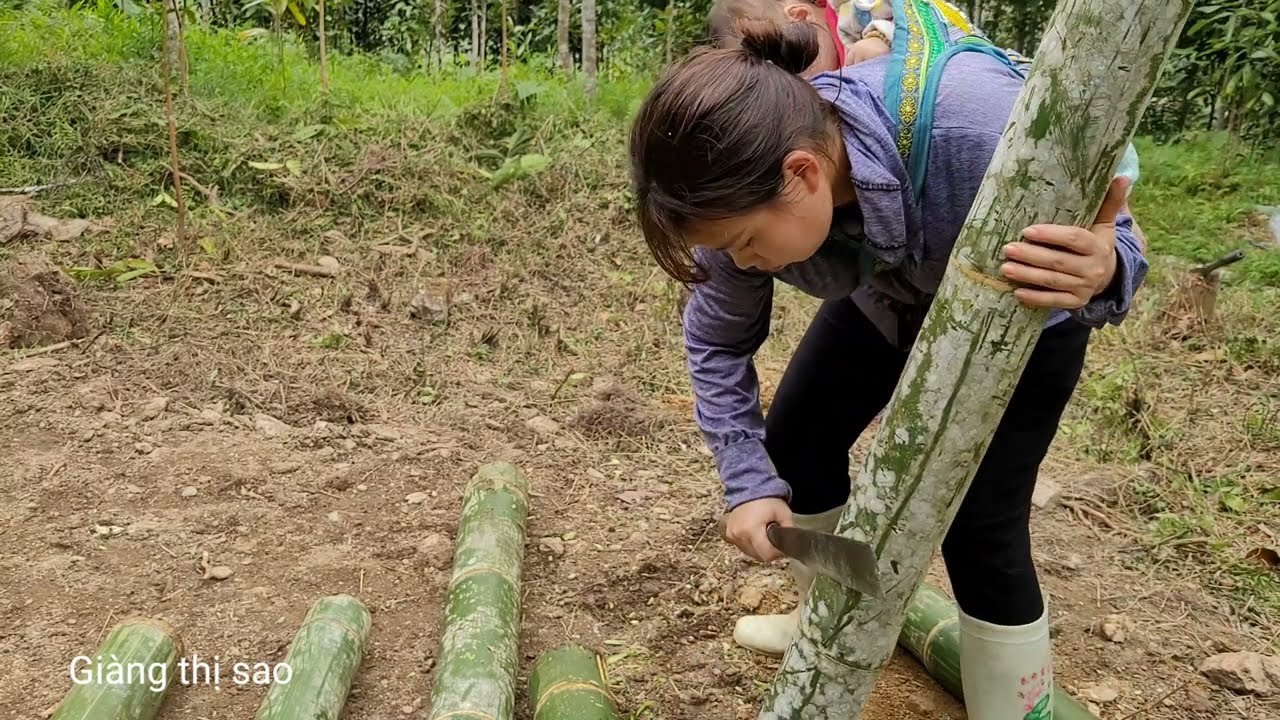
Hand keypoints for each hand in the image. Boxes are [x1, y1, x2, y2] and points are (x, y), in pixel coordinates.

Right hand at [719, 497, 792, 561]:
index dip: (777, 553)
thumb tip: (792, 546)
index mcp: (751, 530)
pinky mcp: (728, 534)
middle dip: (769, 551)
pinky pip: (742, 547)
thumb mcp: (785, 514)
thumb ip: (789, 532)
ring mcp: (732, 535)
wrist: (750, 489)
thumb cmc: (768, 501)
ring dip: (759, 549)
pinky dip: (750, 545)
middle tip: (775, 539)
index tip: (782, 546)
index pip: (766, 554)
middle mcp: (739, 535)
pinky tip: (755, 535)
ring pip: (750, 553)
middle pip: (758, 556)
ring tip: (765, 535)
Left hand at [1000, 177, 1128, 309]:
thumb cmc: (1096, 243)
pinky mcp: (1076, 302)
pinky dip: (1036, 298)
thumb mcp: (1104, 224)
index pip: (1074, 239)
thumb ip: (1109, 202)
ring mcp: (1085, 287)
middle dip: (1032, 255)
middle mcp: (1093, 268)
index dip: (1051, 235)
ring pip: (1053, 281)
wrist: (1108, 276)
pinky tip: (1017, 292)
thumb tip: (1120, 176)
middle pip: (1058, 261)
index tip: (1027, 230)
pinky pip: (1054, 301)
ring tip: (1005, 268)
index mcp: (1098, 246)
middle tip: (1007, 248)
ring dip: (1028, 275)